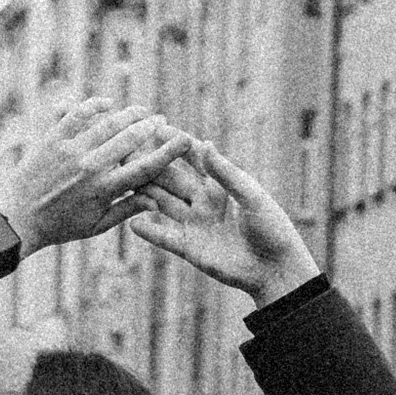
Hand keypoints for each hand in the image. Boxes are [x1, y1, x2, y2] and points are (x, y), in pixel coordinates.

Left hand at [8, 97, 187, 252]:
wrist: (18, 218)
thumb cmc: (60, 227)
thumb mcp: (96, 226)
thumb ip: (126, 210)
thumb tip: (157, 200)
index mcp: (104, 190)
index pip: (145, 166)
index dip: (169, 151)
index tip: (185, 138)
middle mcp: (90, 167)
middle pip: (130, 138)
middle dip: (150, 125)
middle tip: (161, 119)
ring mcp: (70, 150)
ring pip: (107, 123)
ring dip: (128, 113)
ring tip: (140, 110)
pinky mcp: (52, 139)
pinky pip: (76, 114)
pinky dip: (94, 105)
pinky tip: (107, 103)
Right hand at [130, 138, 319, 305]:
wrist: (274, 268)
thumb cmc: (271, 227)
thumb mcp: (250, 196)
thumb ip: (225, 172)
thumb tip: (206, 143)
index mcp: (220, 184)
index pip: (193, 158)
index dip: (175, 143)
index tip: (155, 126)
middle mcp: (204, 201)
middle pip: (172, 179)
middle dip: (151, 165)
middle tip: (127, 152)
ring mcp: (195, 224)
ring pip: (163, 203)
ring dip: (144, 193)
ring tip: (121, 181)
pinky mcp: (190, 248)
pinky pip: (164, 237)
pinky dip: (148, 231)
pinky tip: (130, 223)